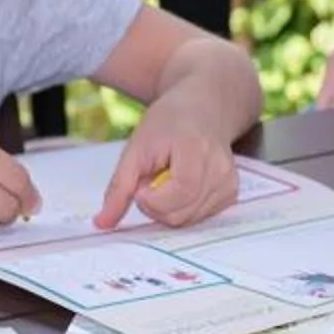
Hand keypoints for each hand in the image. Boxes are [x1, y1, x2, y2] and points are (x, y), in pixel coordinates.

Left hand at [96, 102, 239, 228]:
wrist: (202, 109)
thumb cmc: (167, 123)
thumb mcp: (136, 148)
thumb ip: (119, 187)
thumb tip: (102, 224)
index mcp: (197, 150)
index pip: (178, 194)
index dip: (151, 199)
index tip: (140, 184)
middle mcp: (220, 170)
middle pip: (180, 214)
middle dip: (155, 206)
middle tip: (151, 181)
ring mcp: (229, 183)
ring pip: (188, 221)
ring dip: (167, 209)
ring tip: (167, 182)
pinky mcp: (231, 193)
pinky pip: (199, 218)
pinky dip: (182, 209)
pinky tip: (180, 187)